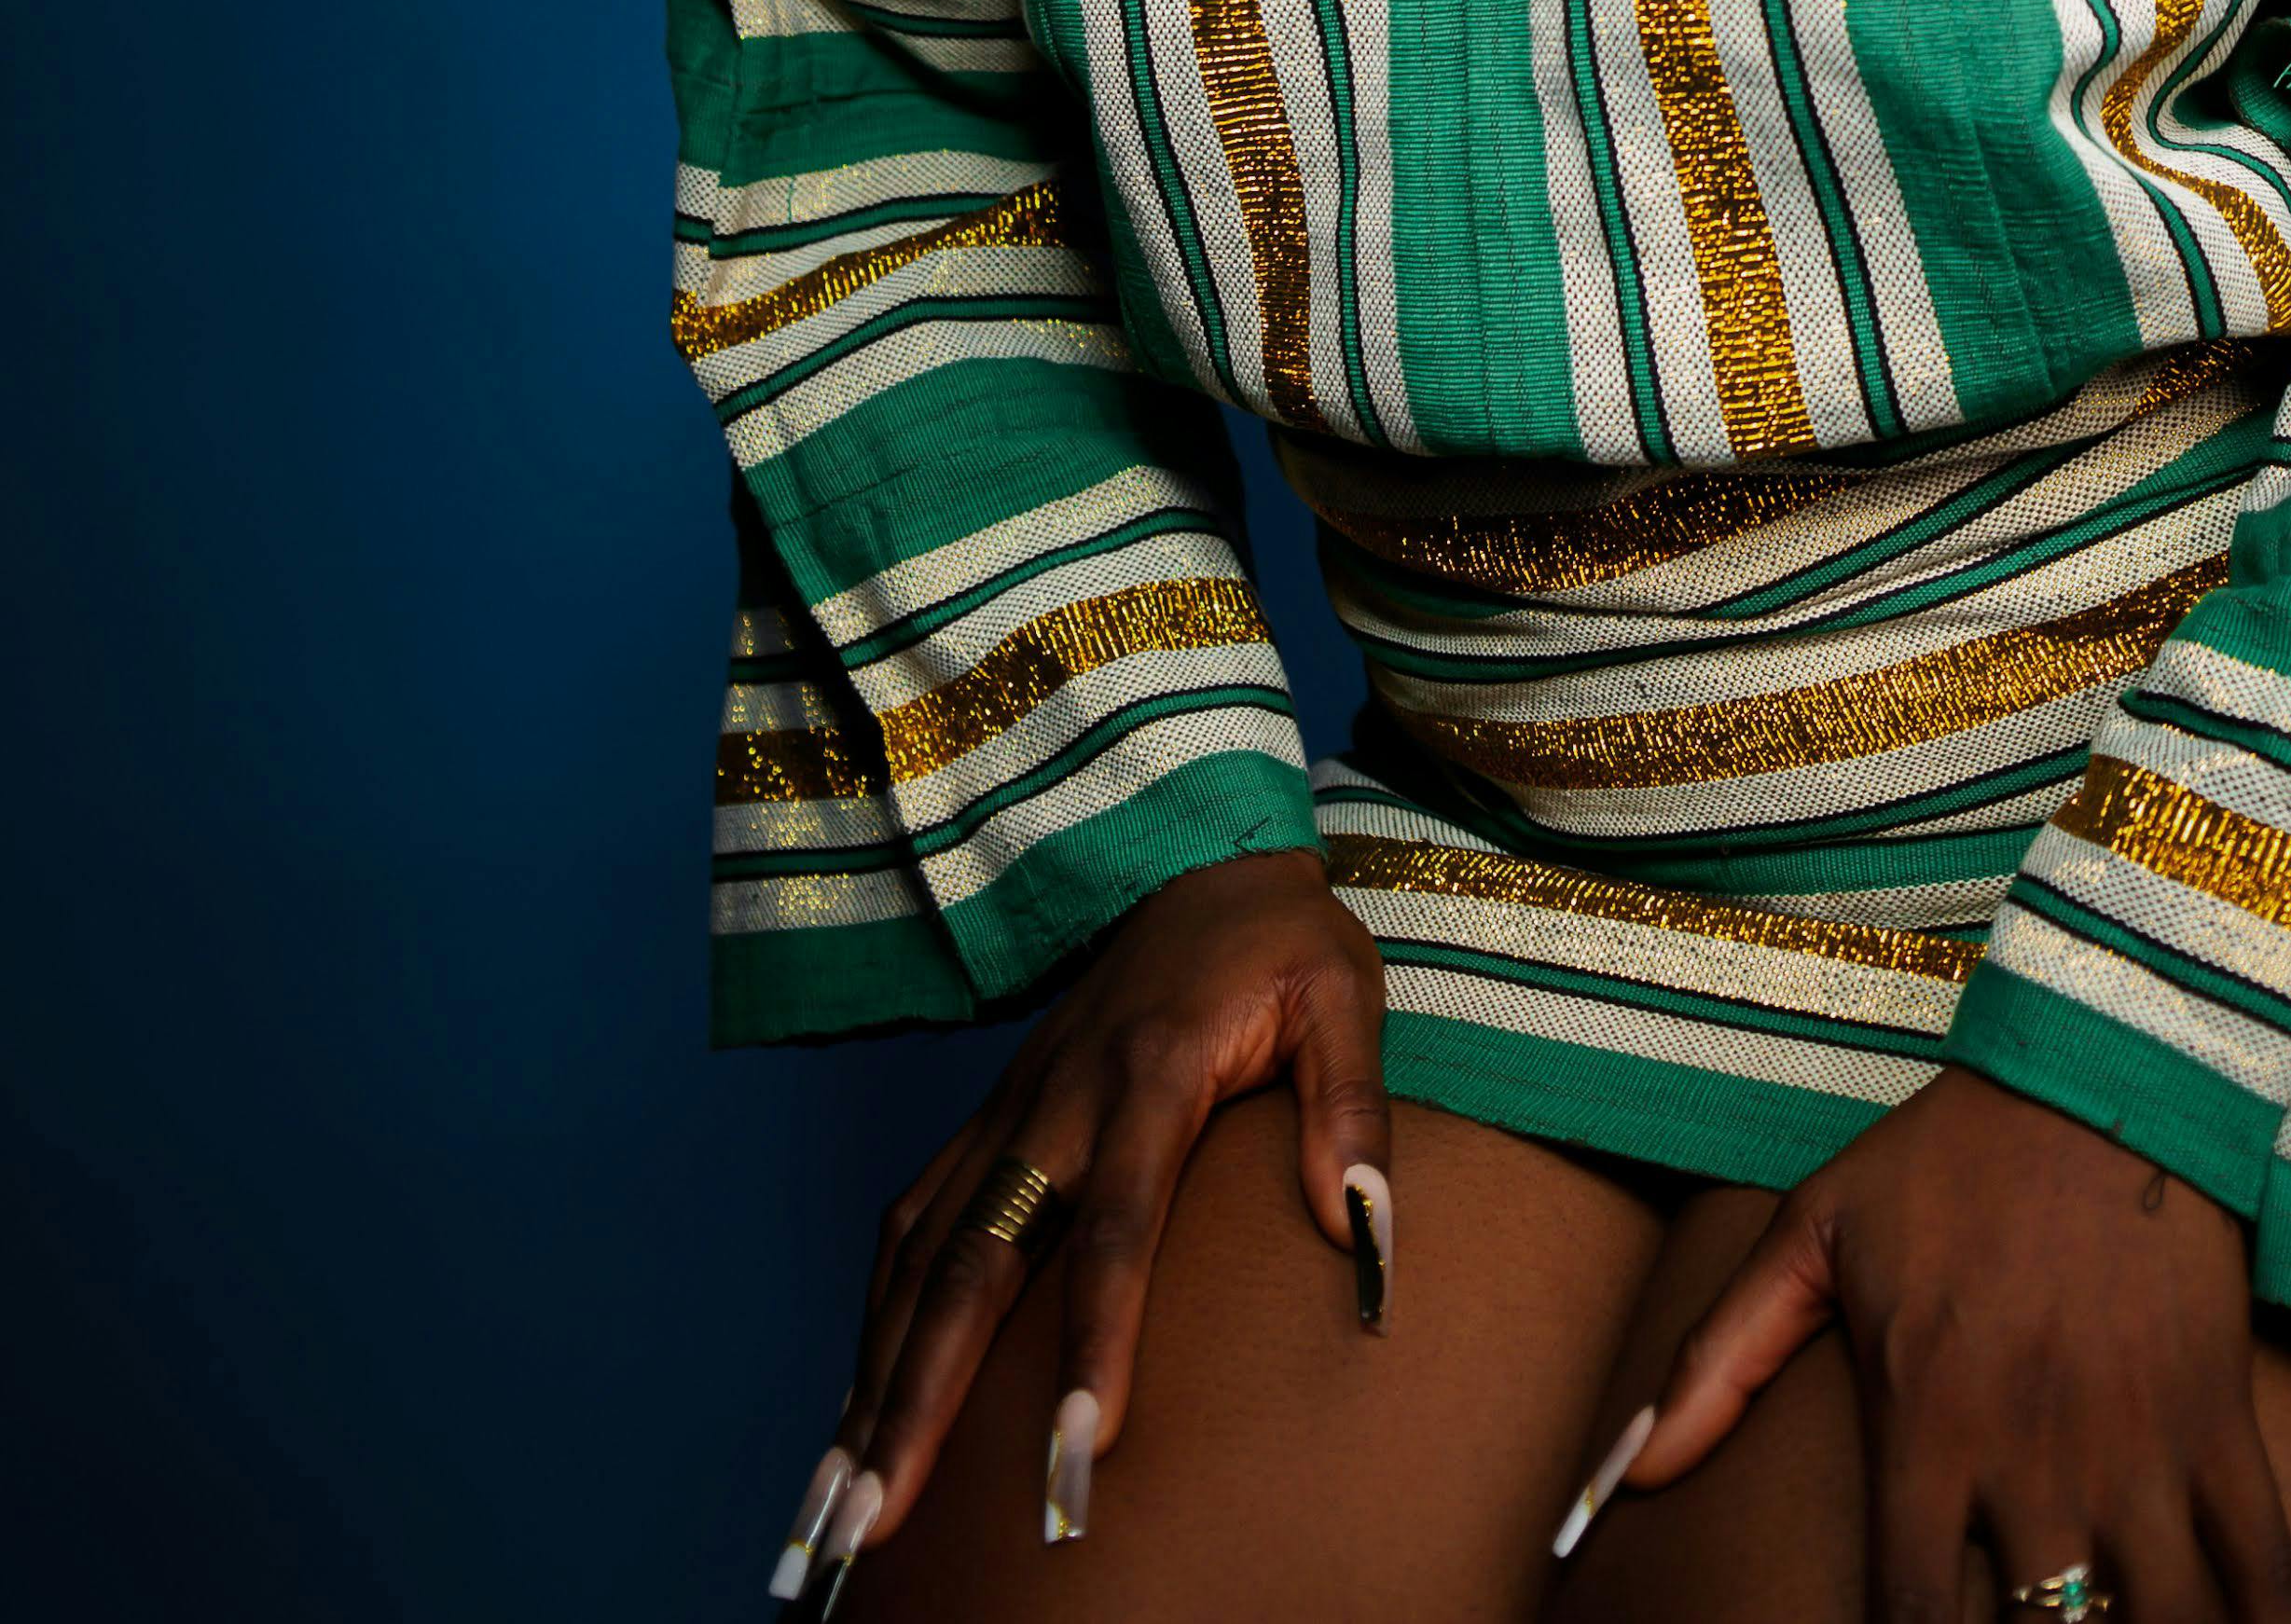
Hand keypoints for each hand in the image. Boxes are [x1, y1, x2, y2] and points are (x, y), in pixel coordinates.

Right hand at [832, 847, 1387, 1553]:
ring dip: (876, 1381)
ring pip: (922, 1258)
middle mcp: (1057, 1100)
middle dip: (923, 1401)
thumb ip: (1349, 1106)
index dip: (1095, 1340)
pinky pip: (913, 1227)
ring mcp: (1010, 1110)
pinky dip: (877, 1324)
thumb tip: (1359, 1230)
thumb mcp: (1342, 994)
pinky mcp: (988, 1120)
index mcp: (1151, 1071)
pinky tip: (859, 1410)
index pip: (1116, 1226)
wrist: (1200, 859)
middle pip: (975, 1264)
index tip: (1080, 1450)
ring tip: (841, 1506)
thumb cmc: (1282, 944)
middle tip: (880, 1521)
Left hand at [1627, 1066, 2290, 1623]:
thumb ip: (1716, 1362)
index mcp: (1926, 1424)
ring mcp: (2134, 1446)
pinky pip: (2263, 1569)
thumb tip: (1623, 1476)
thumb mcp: (1812, 1237)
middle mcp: (2031, 1456)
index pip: (1909, 1617)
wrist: (2094, 1067)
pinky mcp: (2219, 1422)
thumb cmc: (1946, 1157)